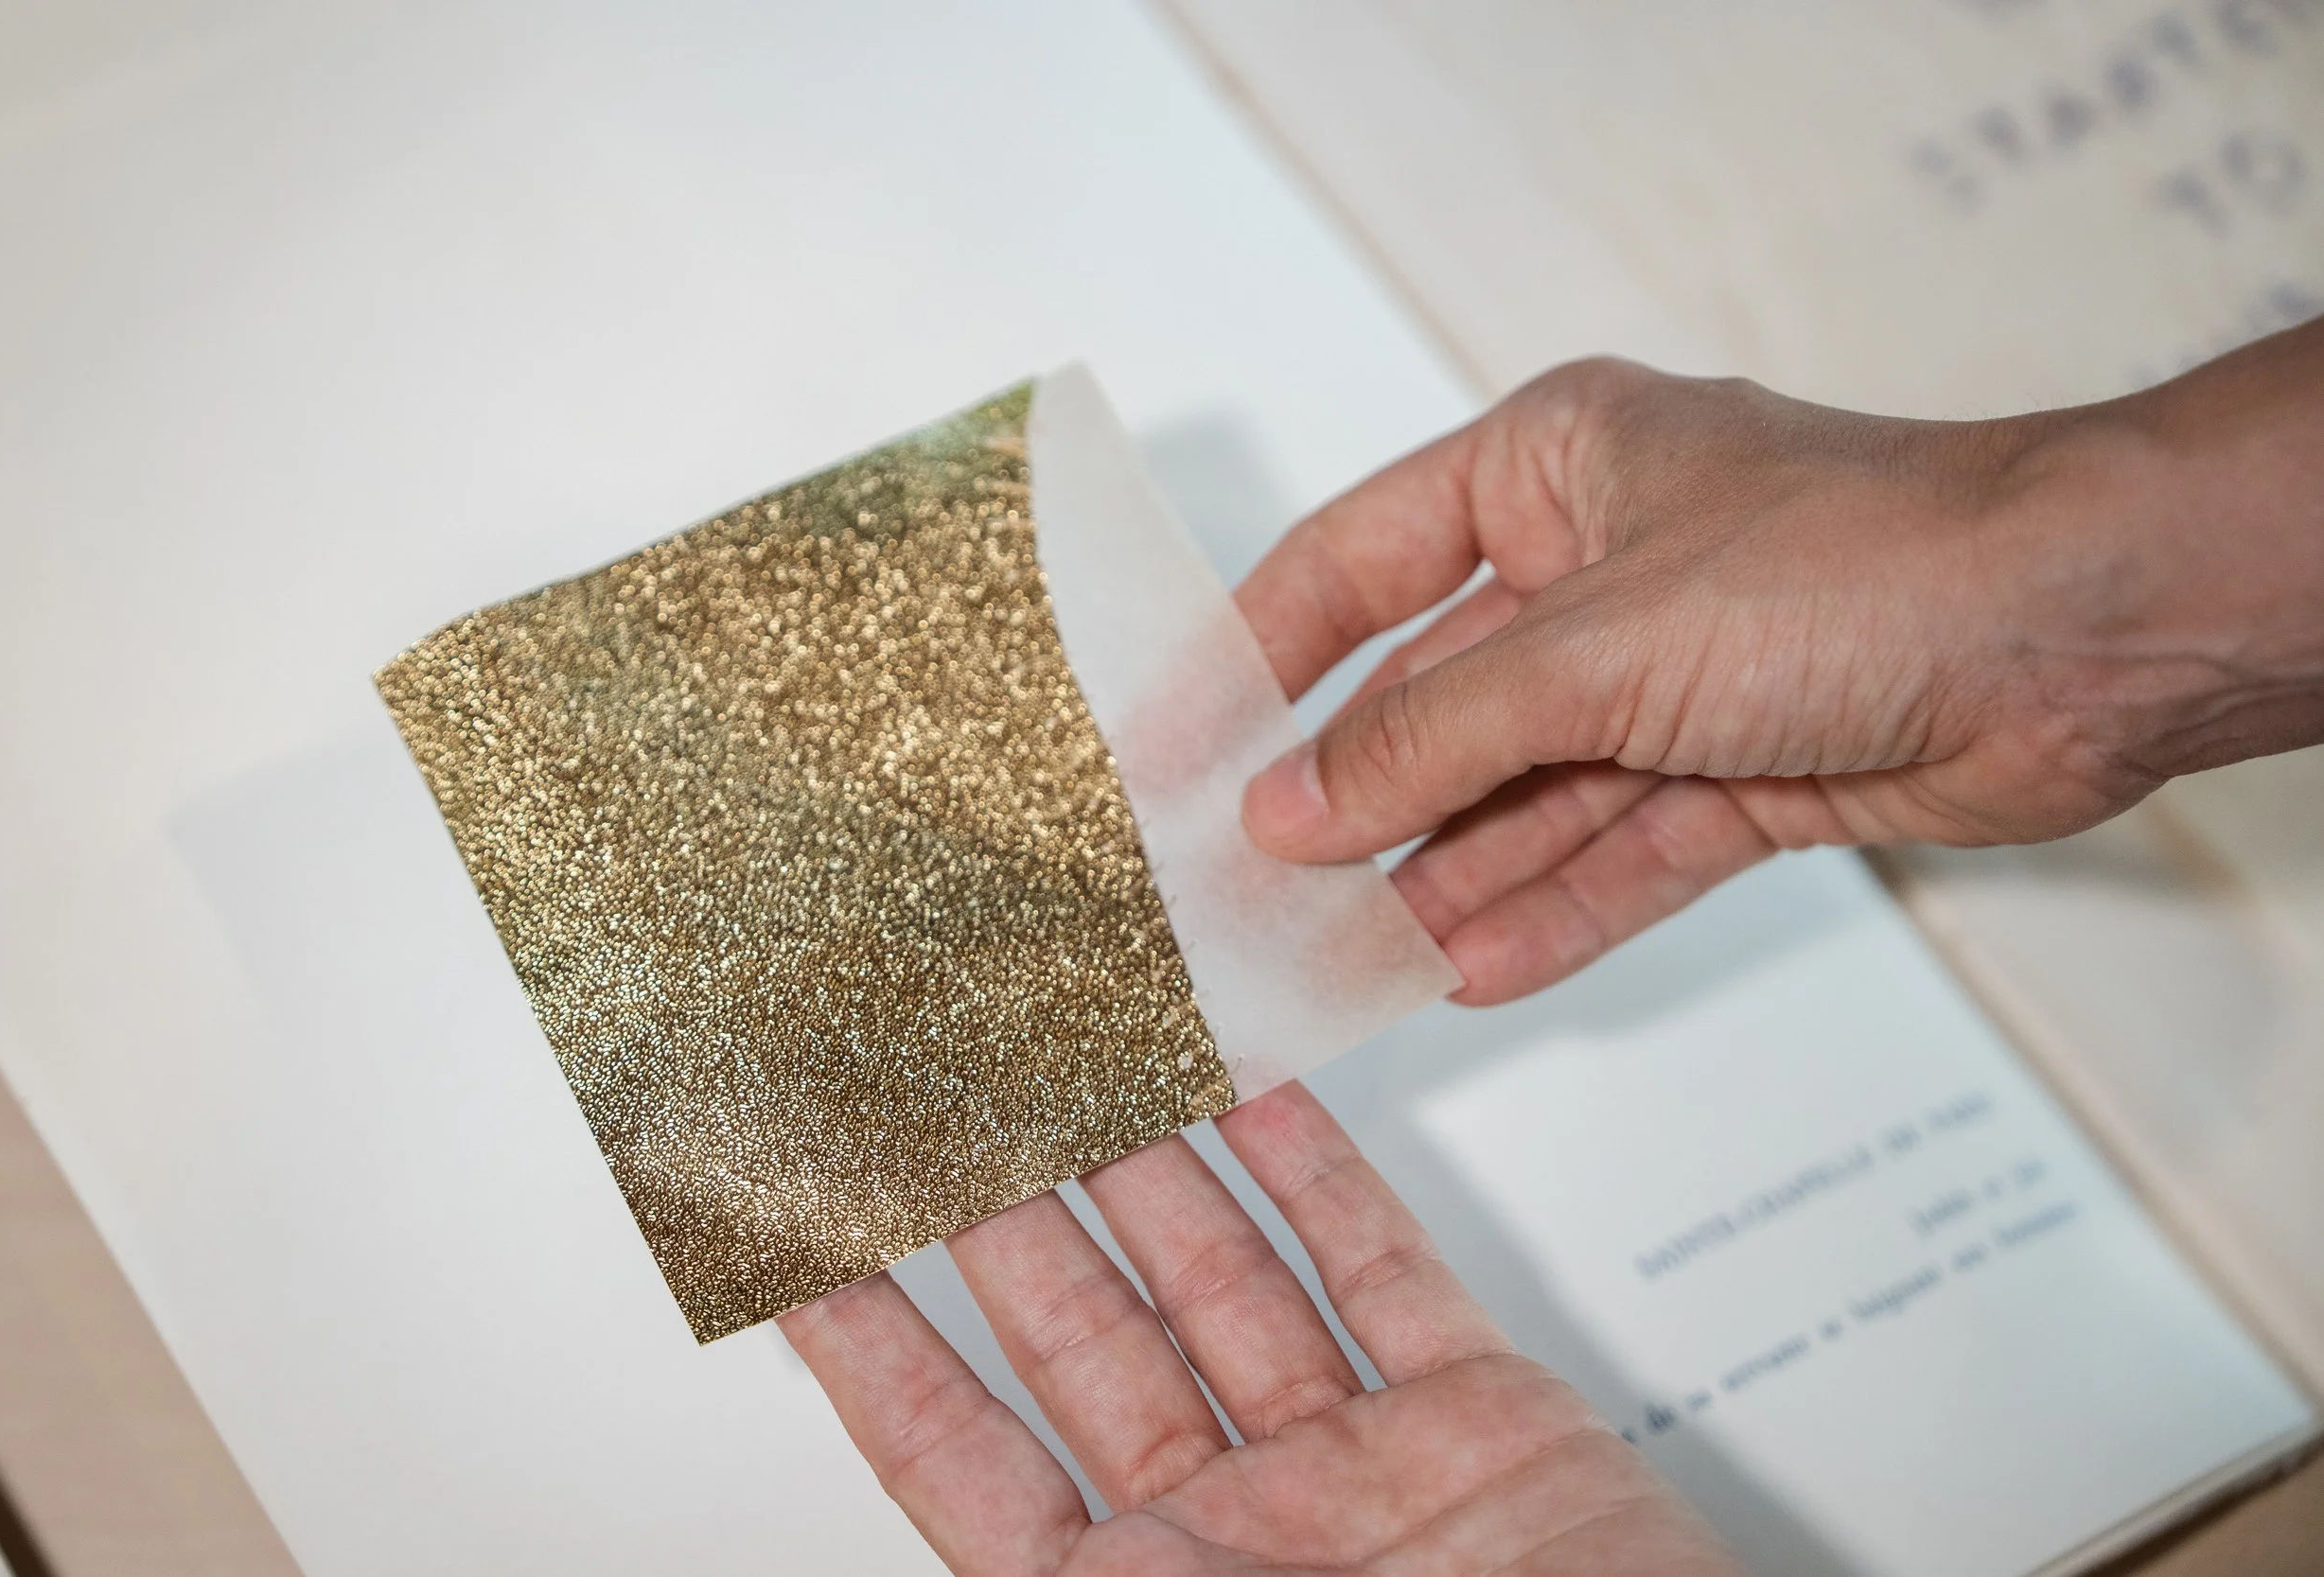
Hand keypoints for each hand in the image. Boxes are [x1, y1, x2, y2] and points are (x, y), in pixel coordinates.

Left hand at [781, 1082, 1740, 1575]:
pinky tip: (1256, 1098)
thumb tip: (984, 1549)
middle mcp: (1234, 1537)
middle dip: (1002, 1199)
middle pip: (1082, 1335)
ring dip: (1144, 1156)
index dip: (872, 1343)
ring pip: (1221, 1276)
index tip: (798, 1233)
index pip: (958, 1456)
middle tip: (932, 1079)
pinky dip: (1321, 1177)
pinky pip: (1380, 1271)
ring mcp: (1357, 1473)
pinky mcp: (1482, 1423)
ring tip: (1067, 1042)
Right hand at [1239, 321, 2323, 1004]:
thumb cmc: (1850, 566)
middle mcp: (1601, 565)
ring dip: (1444, 876)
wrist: (2082, 637)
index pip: (1353, 565)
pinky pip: (1617, 849)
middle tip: (1248, 890)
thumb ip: (1428, 739)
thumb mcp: (1591, 648)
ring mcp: (1673, 676)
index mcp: (1548, 465)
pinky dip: (1552, 908)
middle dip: (1354, 798)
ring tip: (1342, 961)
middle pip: (1436, 699)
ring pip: (1524, 791)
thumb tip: (1286, 812)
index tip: (1164, 750)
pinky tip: (1469, 969)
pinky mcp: (1744, 770)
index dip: (1251, 659)